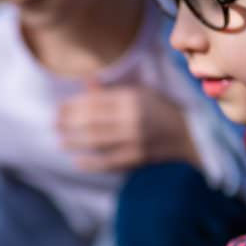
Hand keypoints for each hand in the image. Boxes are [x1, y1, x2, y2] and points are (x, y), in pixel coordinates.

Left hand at [57, 81, 198, 172]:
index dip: (73, 106)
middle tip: (54, 125)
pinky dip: (91, 163)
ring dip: (75, 141)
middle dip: (69, 123)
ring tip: (60, 141)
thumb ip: (113, 91)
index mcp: (133, 97)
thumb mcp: (142, 93)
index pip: (95, 101)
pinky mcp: (138, 158)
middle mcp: (132, 117)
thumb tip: (87, 83)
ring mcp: (135, 139)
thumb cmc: (163, 110)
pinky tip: (77, 162)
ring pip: (96, 140)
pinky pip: (109, 162)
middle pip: (91, 120)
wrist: (192, 135)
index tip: (59, 108)